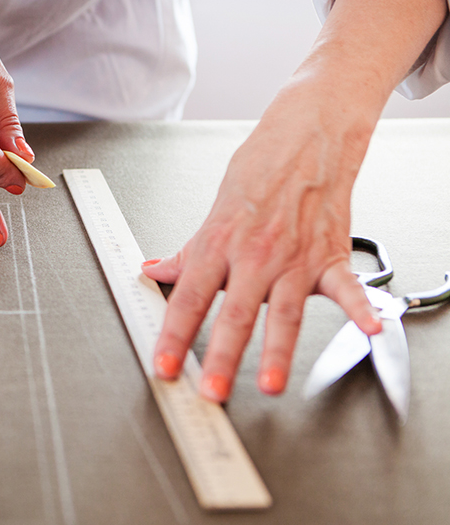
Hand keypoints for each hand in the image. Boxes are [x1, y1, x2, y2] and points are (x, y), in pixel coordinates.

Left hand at [141, 0, 445, 401]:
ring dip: (276, 350)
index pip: (188, 298)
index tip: (163, 366)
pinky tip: (370, 330)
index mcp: (219, 243)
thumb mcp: (213, 210)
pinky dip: (361, 309)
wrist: (308, 135)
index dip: (173, 336)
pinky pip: (347, 287)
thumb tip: (154, 272)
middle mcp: (255, 253)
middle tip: (208, 390)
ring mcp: (295, 256)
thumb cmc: (260, 169)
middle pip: (234, 312)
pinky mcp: (330, 254)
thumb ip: (187, 252)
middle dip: (220, 355)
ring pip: (284, 311)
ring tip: (267, 383)